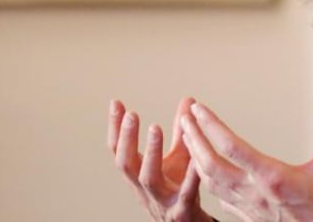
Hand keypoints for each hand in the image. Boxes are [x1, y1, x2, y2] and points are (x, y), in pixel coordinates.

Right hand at [108, 98, 212, 221]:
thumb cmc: (179, 190)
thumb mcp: (178, 159)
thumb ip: (181, 131)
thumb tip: (188, 100)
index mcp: (138, 175)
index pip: (119, 150)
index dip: (115, 128)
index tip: (116, 103)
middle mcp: (144, 188)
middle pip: (126, 164)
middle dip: (126, 139)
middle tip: (132, 115)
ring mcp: (162, 200)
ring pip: (149, 178)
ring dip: (150, 152)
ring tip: (154, 128)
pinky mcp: (182, 210)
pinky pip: (186, 193)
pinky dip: (190, 176)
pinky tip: (196, 159)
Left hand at [181, 91, 312, 221]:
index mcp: (272, 177)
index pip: (232, 146)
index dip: (212, 125)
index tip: (199, 109)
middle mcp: (255, 193)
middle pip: (211, 165)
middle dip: (194, 139)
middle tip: (184, 118)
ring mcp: (249, 209)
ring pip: (211, 183)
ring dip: (196, 159)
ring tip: (190, 140)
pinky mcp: (249, 219)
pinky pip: (220, 200)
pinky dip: (208, 182)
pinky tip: (208, 174)